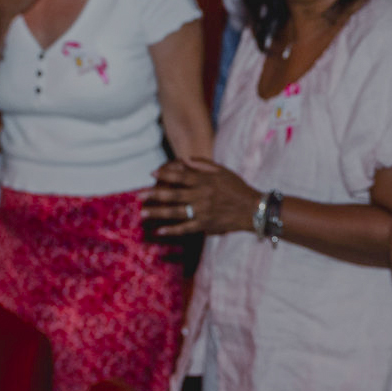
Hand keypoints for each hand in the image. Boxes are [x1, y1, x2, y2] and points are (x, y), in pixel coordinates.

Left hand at [141, 158, 260, 235]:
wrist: (252, 208)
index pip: (180, 176)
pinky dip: (172, 230)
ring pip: (176, 212)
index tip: (151, 174)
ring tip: (143, 213)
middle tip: (139, 196)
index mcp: (204, 181)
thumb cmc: (236, 187)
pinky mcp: (205, 224)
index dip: (164, 174)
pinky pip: (186, 228)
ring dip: (158, 212)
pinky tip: (160, 230)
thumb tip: (184, 160)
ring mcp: (203, 211)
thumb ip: (203, 165)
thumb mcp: (222, 171)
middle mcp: (201, 195)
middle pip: (173, 194)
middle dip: (154, 195)